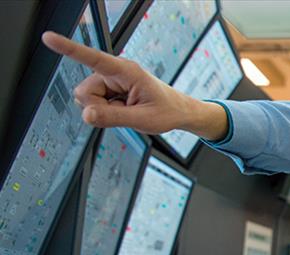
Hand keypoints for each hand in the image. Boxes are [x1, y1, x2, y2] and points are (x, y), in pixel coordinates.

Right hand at [41, 31, 227, 139]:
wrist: (179, 111)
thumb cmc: (167, 111)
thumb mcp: (142, 120)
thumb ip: (113, 118)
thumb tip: (86, 115)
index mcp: (126, 71)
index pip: (93, 58)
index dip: (69, 49)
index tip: (49, 38)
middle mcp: (115, 72)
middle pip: (84, 92)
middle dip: (98, 107)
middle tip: (124, 112)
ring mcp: (111, 81)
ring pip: (87, 100)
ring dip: (103, 110)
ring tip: (127, 110)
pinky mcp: (109, 90)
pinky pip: (94, 105)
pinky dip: (106, 112)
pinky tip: (123, 110)